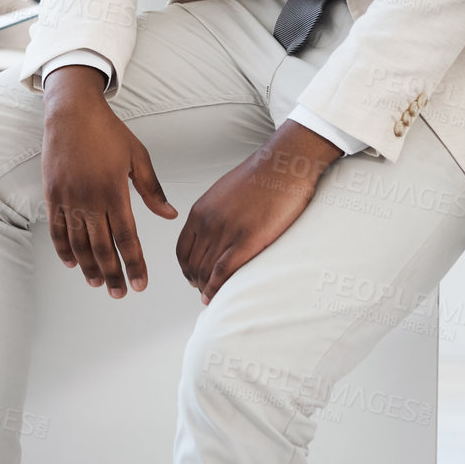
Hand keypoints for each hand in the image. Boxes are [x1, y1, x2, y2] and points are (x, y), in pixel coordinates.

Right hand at [41, 66, 176, 298]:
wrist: (72, 112)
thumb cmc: (108, 131)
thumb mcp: (138, 156)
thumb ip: (152, 190)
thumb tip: (169, 215)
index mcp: (114, 192)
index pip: (127, 238)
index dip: (134, 264)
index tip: (140, 284)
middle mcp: (90, 200)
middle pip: (102, 247)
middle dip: (113, 274)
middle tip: (120, 294)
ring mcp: (68, 198)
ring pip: (79, 243)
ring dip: (89, 266)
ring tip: (98, 283)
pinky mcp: (52, 194)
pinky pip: (57, 229)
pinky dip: (63, 248)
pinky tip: (71, 263)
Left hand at [175, 120, 342, 304]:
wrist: (282, 166)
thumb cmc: (260, 178)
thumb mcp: (224, 194)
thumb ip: (214, 214)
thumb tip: (216, 232)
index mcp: (200, 211)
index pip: (182, 250)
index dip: (186, 269)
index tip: (194, 278)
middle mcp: (207, 222)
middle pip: (192, 264)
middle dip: (196, 282)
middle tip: (206, 292)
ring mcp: (225, 232)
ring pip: (205, 271)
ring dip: (206, 289)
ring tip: (213, 297)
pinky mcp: (246, 241)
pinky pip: (222, 273)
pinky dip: (215, 289)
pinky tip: (215, 297)